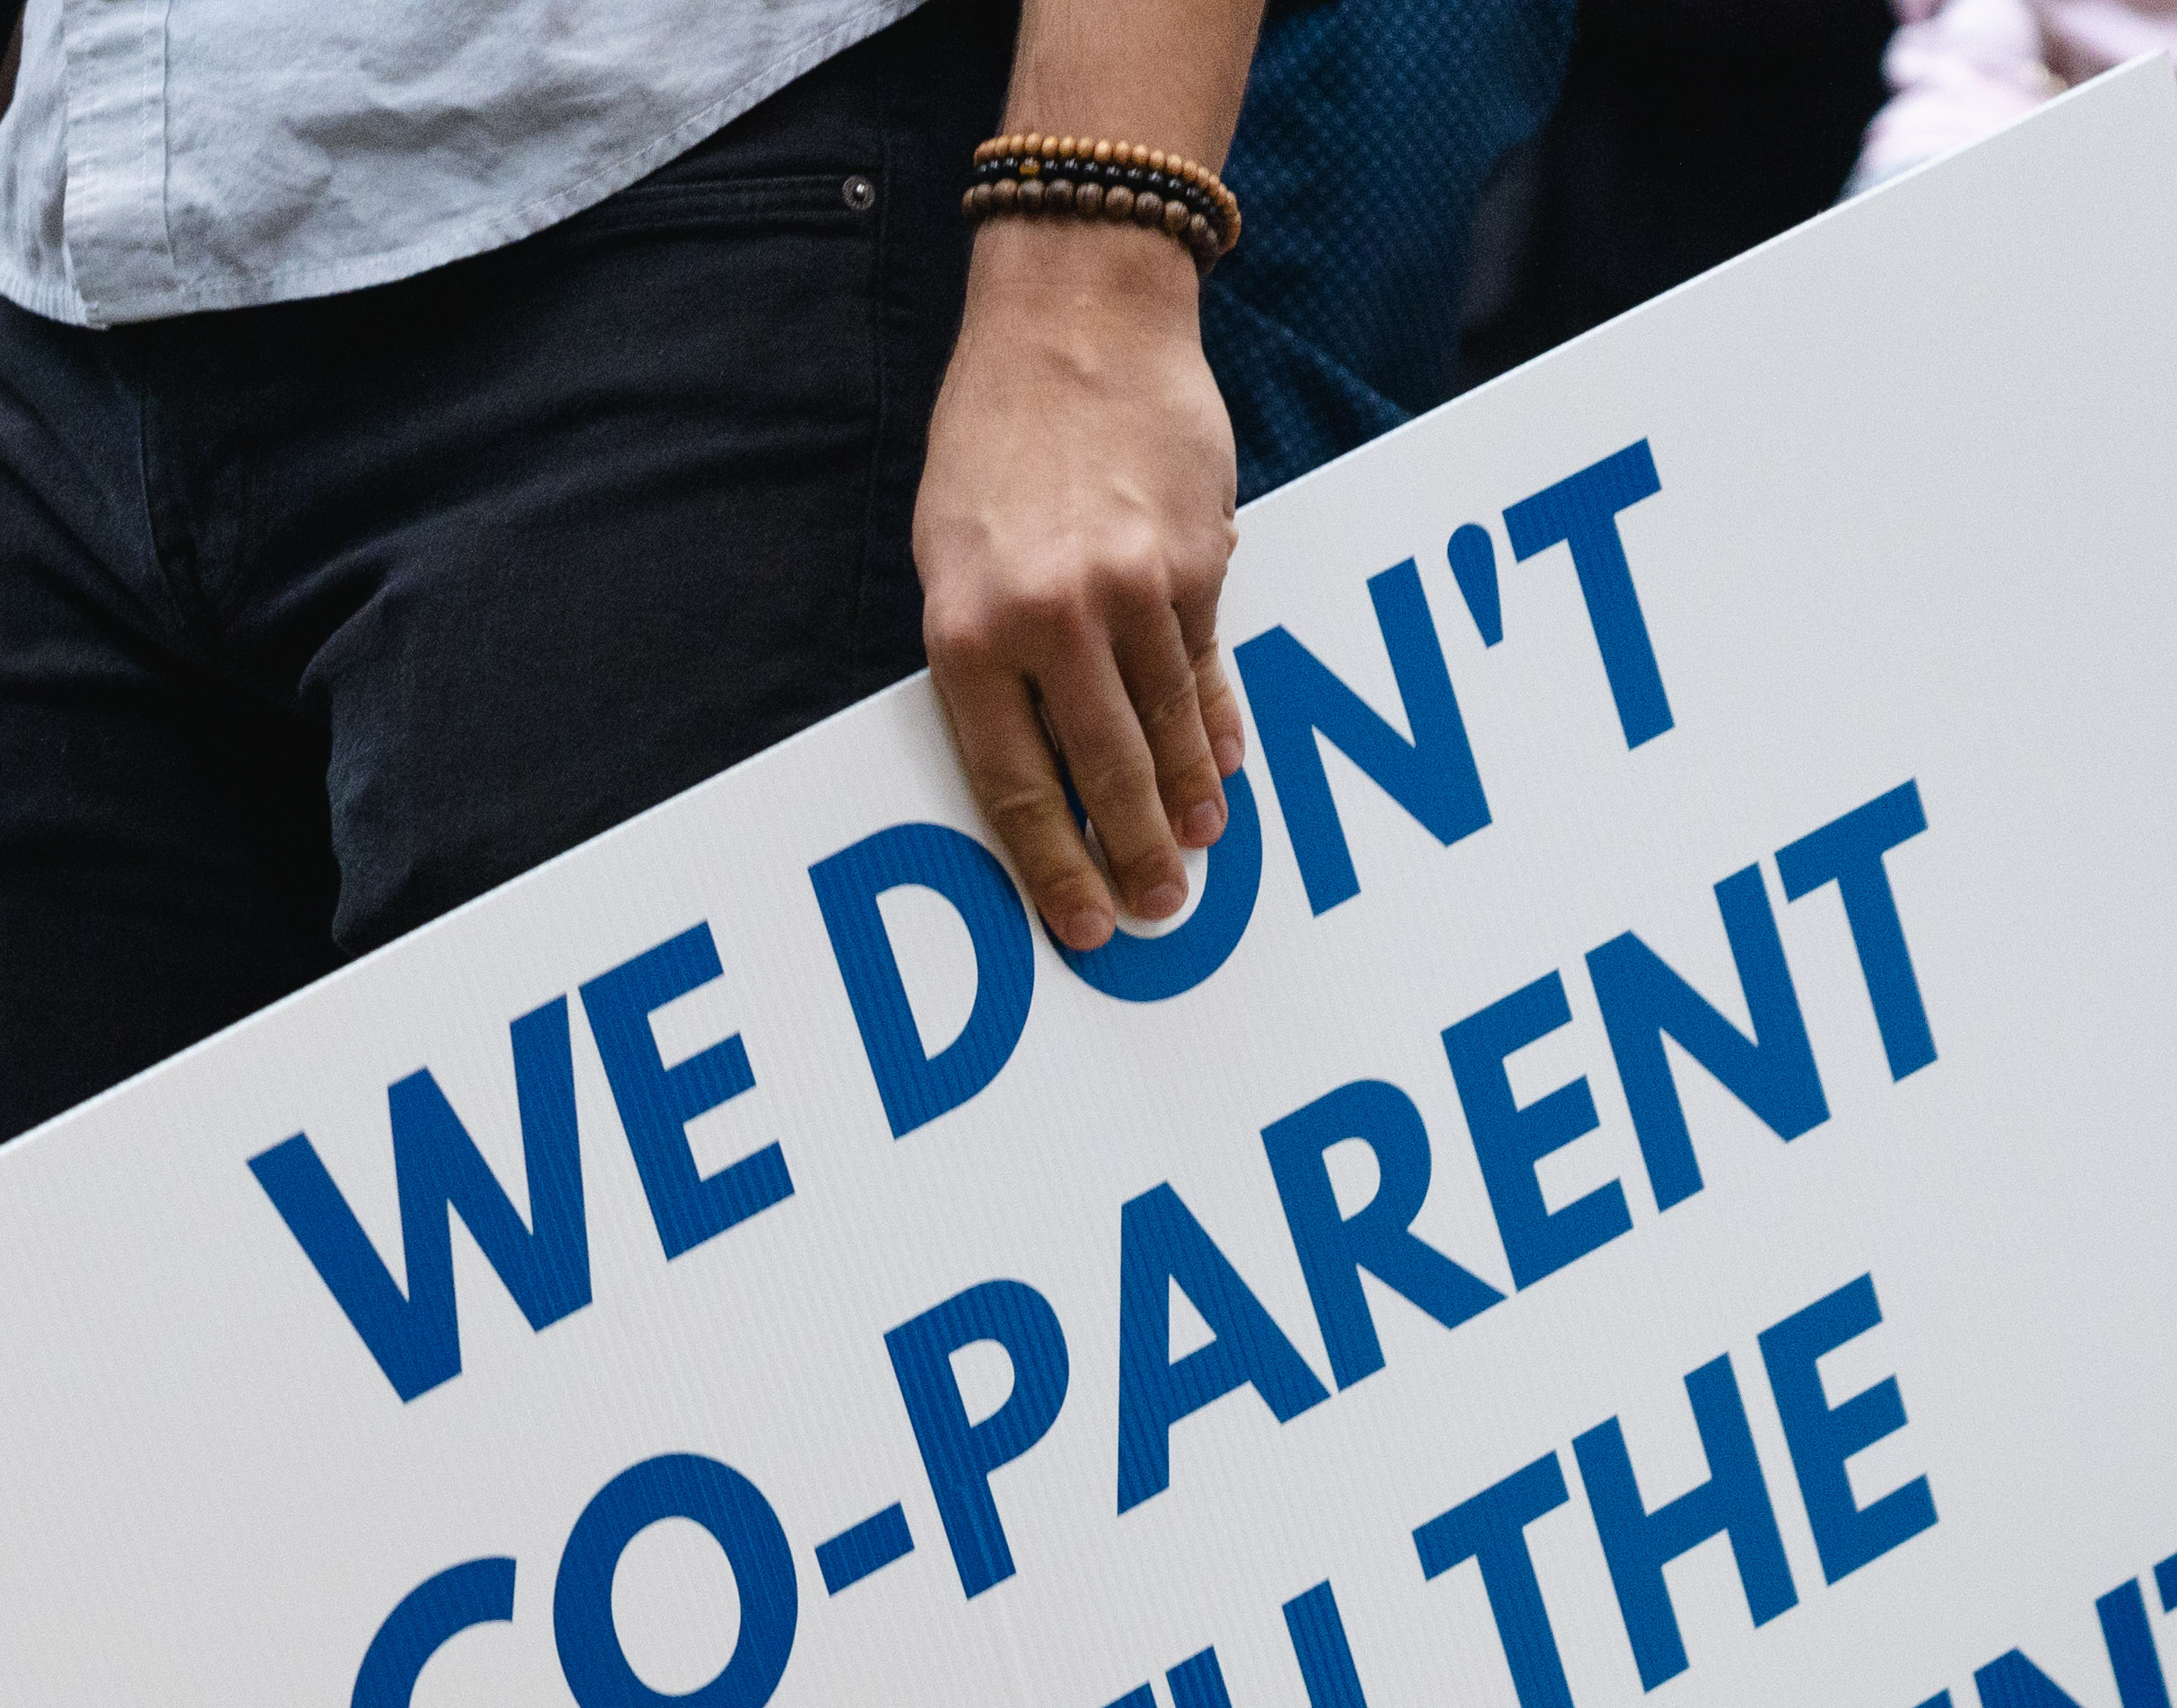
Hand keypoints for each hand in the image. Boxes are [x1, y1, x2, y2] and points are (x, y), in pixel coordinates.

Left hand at [913, 221, 1250, 953]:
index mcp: (967, 630)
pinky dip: (1216, 722)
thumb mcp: (951, 551)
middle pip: (1101, 776)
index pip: (1016, 787)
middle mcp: (1049, 620)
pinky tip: (1224, 766)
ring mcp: (1129, 591)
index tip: (1082, 925)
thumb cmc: (995, 436)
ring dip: (1185, 800)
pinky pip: (1207, 666)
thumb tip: (1046, 754)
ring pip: (1167, 730)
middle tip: (1159, 910)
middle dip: (1129, 856)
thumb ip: (991, 653)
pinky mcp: (1194, 560)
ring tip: (1198, 848)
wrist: (1078, 313)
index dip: (1052, 868)